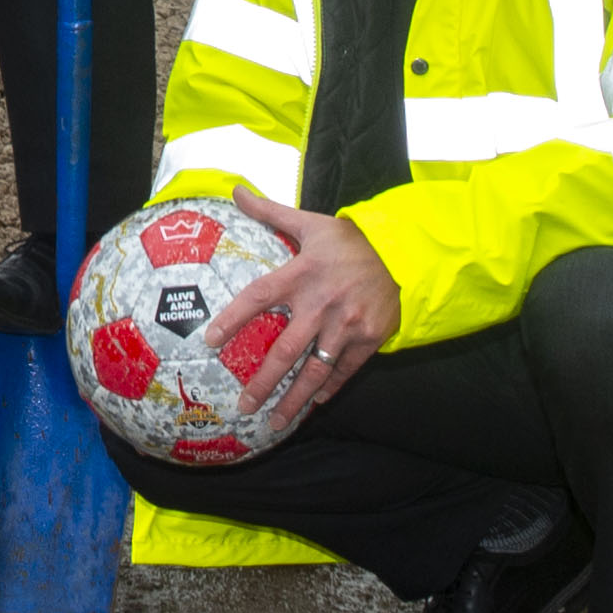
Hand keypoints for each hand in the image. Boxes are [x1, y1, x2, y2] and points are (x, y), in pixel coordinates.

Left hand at [204, 186, 402, 446]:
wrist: (402, 251)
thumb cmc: (349, 239)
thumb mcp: (310, 222)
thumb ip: (270, 211)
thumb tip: (235, 189)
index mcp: (301, 274)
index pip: (258, 299)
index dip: (233, 320)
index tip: (210, 341)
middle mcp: (321, 304)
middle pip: (285, 351)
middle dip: (263, 383)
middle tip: (242, 405)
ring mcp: (346, 326)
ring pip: (314, 372)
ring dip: (293, 400)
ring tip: (274, 422)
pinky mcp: (368, 339)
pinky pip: (343, 371)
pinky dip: (327, 390)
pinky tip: (312, 405)